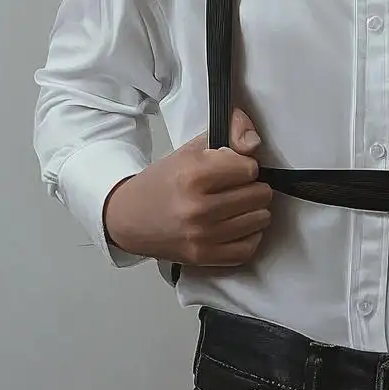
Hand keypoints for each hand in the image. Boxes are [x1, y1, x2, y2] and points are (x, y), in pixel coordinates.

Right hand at [101, 109, 273, 266]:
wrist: (128, 218)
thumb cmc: (163, 181)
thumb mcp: (192, 147)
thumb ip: (231, 132)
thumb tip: (254, 142)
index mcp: (194, 175)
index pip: (250, 169)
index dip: (245, 165)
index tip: (234, 168)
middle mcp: (198, 208)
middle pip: (259, 194)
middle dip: (253, 186)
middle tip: (237, 187)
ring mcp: (201, 237)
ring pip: (260, 220)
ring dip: (254, 210)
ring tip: (238, 205)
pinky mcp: (202, 258)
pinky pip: (248, 248)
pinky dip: (250, 236)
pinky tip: (238, 225)